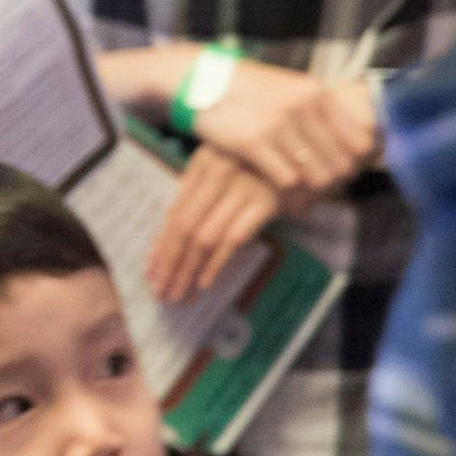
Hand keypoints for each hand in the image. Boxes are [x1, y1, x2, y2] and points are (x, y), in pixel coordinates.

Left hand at [148, 146, 281, 305]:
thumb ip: (197, 200)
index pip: (175, 214)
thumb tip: (166, 245)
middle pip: (185, 228)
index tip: (152, 273)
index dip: (161, 247)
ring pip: (205, 237)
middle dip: (170, 265)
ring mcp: (242, 187)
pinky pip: (233, 238)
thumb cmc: (259, 170)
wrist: (302, 160)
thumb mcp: (224, 173)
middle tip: (162, 292)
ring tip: (179, 295)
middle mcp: (218, 173)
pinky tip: (203, 283)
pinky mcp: (265, 203)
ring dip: (189, 270)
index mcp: (202, 164)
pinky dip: (216, 263)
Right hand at [184, 58, 376, 206]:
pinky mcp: (252, 141)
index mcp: (316, 93)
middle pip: (340, 164)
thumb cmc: (250, 91)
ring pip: (317, 176)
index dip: (354, 164)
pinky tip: (281, 196)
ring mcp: (277, 123)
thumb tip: (358, 145)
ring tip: (302, 198)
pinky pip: (287, 181)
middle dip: (333, 184)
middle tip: (320, 192)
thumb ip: (321, 113)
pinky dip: (287, 194)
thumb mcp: (291, 91)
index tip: (342, 174)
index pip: (359, 142)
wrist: (202, 80)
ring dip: (310, 193)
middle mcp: (302, 106)